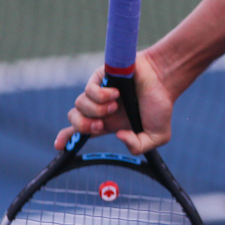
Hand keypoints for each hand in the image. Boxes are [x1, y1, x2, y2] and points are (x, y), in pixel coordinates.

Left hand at [54, 50, 173, 155]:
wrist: (165, 80)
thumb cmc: (161, 104)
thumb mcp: (157, 136)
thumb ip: (140, 146)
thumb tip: (119, 136)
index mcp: (109, 123)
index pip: (80, 131)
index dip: (66, 138)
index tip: (59, 146)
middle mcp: (100, 108)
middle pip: (74, 119)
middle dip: (83, 126)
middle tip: (101, 124)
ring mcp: (99, 92)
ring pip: (78, 105)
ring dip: (97, 110)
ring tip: (115, 106)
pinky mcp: (101, 78)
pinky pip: (88, 90)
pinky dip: (101, 95)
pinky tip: (116, 93)